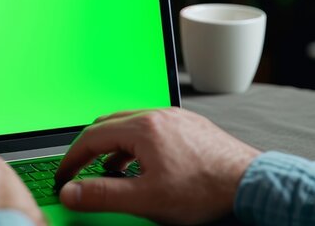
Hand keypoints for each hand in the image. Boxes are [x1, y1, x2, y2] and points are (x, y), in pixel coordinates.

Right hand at [54, 108, 259, 224]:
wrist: (250, 183)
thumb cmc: (205, 189)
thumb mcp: (145, 199)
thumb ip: (102, 195)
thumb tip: (72, 192)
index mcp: (142, 128)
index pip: (91, 137)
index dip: (71, 159)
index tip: (64, 176)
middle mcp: (158, 115)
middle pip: (108, 124)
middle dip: (89, 149)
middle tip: (80, 169)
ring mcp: (175, 118)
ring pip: (130, 126)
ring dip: (113, 148)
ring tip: (111, 173)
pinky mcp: (189, 126)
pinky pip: (151, 129)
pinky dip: (136, 146)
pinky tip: (144, 166)